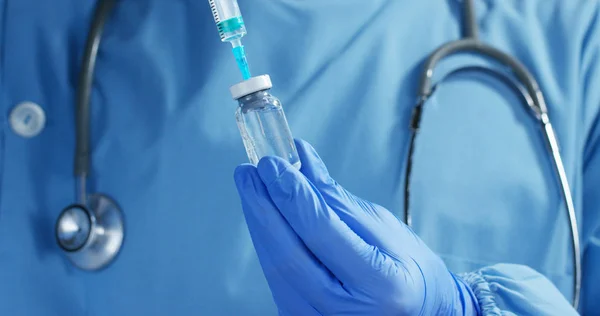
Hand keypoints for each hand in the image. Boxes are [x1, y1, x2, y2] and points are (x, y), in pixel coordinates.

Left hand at [234, 139, 479, 314]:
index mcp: (378, 283)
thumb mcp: (383, 226)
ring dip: (259, 223)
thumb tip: (301, 157)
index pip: (321, 232)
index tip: (271, 163)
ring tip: (251, 187)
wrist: (419, 312)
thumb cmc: (409, 267)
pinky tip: (264, 217)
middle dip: (262, 207)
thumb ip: (336, 198)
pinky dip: (268, 243)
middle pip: (288, 253)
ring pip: (275, 267)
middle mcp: (345, 311)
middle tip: (248, 172)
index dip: (291, 194)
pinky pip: (277, 278)